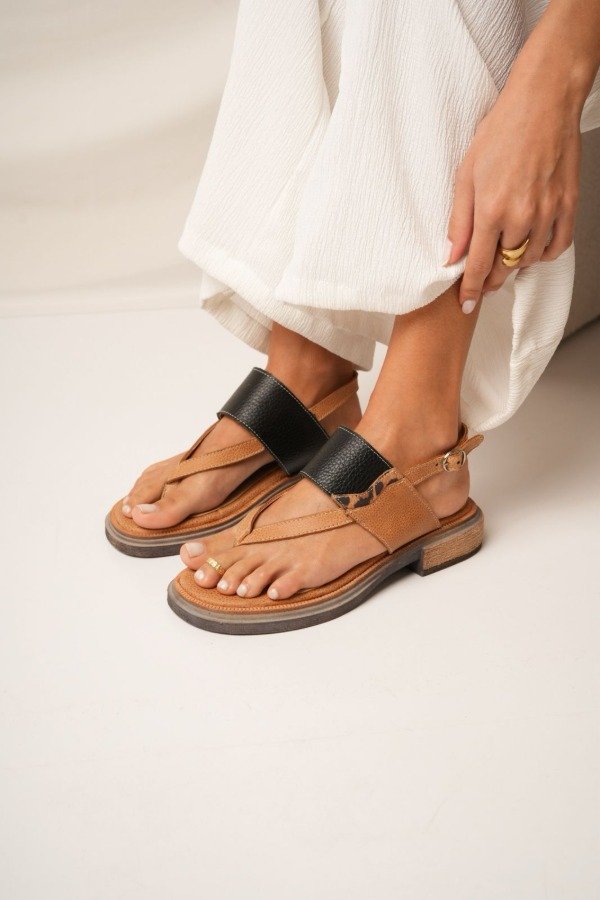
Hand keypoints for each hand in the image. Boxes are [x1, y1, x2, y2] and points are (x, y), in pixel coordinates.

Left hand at [446, 64, 581, 313]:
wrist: (543, 102)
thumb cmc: (501, 131)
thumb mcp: (466, 175)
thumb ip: (459, 220)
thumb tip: (452, 254)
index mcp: (491, 210)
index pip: (478, 265)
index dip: (471, 289)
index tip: (465, 304)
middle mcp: (522, 216)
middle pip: (505, 267)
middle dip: (491, 280)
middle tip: (482, 282)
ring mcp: (549, 212)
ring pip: (530, 260)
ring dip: (515, 266)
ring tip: (505, 261)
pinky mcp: (568, 205)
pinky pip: (557, 245)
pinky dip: (544, 254)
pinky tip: (532, 250)